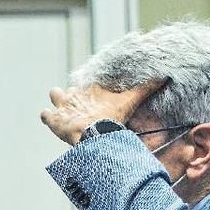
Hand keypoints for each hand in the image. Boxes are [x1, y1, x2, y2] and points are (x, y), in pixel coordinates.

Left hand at [39, 79, 166, 145]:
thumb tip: (165, 77)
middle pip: (71, 88)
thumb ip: (144, 89)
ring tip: (62, 110)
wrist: (94, 133)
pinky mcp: (54, 120)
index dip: (90, 89)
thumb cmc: (110, 118)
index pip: (90, 84)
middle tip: (77, 104)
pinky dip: (47, 117)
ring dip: (57, 102)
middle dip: (71, 94)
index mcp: (91, 90)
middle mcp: (76, 95)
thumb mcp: (128, 102)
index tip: (94, 94)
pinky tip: (49, 117)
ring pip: (55, 96)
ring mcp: (63, 107)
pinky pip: (45, 115)